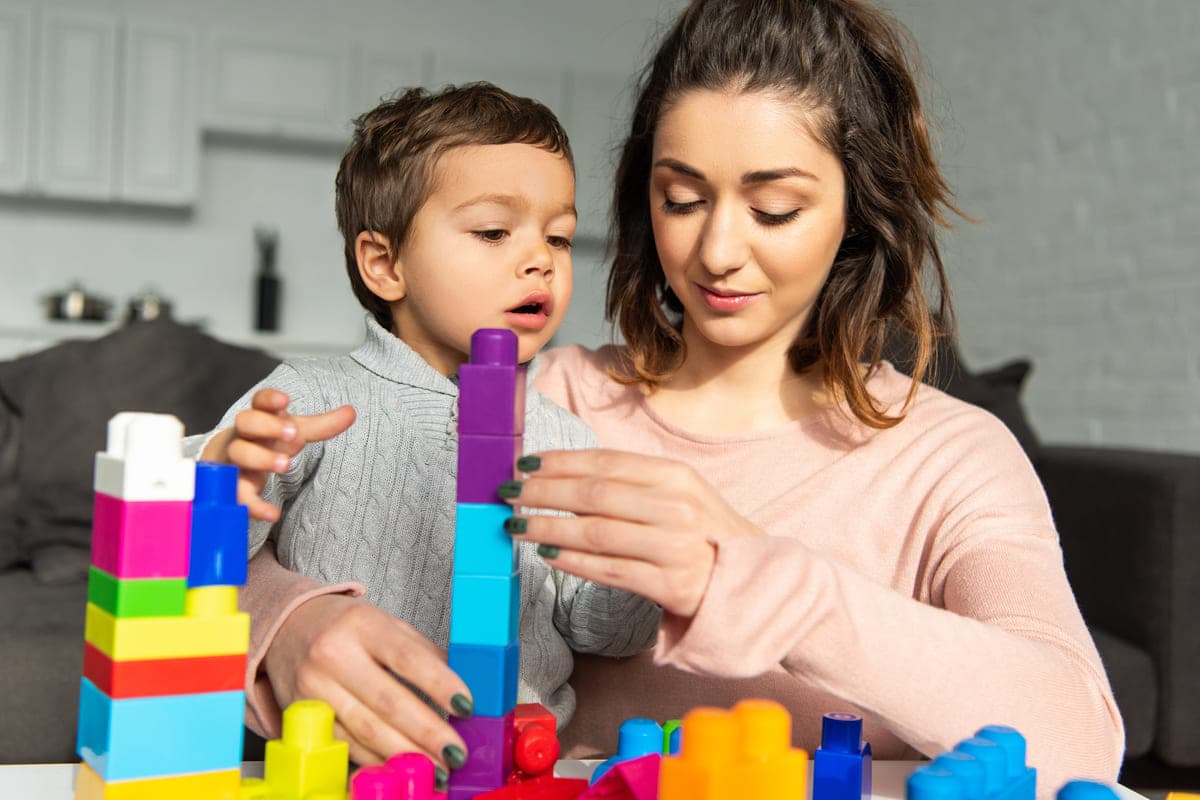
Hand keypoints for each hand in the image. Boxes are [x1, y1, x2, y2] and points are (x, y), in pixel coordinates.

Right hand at [200, 389, 354, 521]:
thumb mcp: (294, 432)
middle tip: (292, 433)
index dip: (270, 399)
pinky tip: (272, 514)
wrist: (228, 463)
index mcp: (260, 416)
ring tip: (285, 465)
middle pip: (245, 422)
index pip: (260, 401)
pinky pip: (237, 494)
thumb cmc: (267, 441)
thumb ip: (322, 425)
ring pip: (238, 454)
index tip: (285, 400)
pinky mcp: (231, 486)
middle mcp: (243, 434)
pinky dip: (254, 505)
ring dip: (260, 458)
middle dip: (267, 426)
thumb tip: (352, 412)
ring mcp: (233, 459)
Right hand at [263, 593, 472, 775]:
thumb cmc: (346, 627)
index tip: (467, 706)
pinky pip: (346, 745)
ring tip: (437, 769)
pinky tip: (400, 767)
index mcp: (362, 625)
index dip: (440, 684)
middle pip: (388, 702)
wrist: (286, 628)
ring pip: (366, 730)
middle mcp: (334, 655)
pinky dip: (377, 760)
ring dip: (406, 755)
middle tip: (457, 752)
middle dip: (428, 733)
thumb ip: (422, 652)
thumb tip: (461, 688)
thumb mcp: (386, 624)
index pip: (407, 657)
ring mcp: (314, 688)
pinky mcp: (302, 716)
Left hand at [499, 450, 762, 617]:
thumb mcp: (681, 496)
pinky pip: (610, 571)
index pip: (605, 463)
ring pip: (596, 533)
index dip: (559, 462)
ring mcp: (675, 547)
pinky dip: (573, 563)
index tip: (524, 464)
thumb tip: (563, 479)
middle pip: (594, 495)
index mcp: (676, 476)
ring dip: (549, 528)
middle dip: (544, 492)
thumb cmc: (706, 536)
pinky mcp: (672, 586)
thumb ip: (632, 485)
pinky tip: (547, 556)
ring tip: (517, 527)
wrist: (758, 585)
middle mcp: (676, 507)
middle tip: (508, 494)